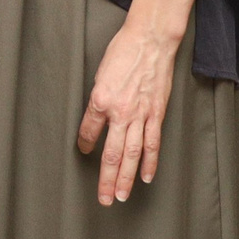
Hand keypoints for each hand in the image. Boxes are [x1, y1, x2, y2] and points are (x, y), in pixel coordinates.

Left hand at [78, 16, 180, 205]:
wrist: (150, 40)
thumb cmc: (122, 52)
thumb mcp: (100, 74)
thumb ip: (99, 99)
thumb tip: (96, 117)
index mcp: (100, 99)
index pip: (88, 131)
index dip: (83, 144)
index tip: (82, 151)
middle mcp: (120, 112)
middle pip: (111, 153)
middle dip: (106, 179)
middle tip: (104, 198)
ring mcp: (140, 115)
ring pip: (132, 154)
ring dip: (127, 178)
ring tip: (122, 196)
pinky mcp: (156, 114)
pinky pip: (152, 143)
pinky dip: (150, 162)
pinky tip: (146, 177)